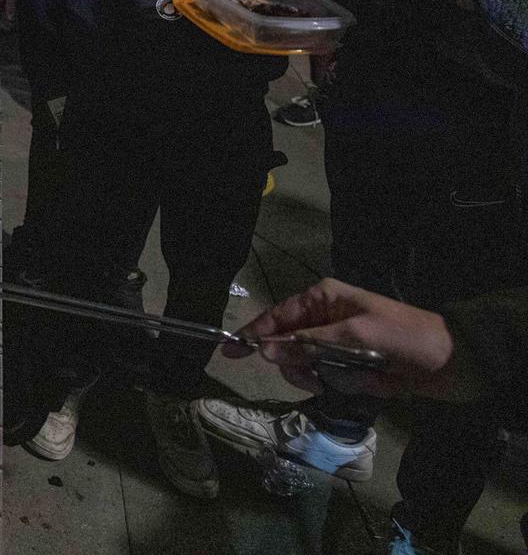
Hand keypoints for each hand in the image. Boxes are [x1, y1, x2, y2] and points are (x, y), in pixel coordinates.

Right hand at [226, 278, 465, 401]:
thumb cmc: (404, 337)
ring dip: (331, 378)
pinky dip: (351, 385)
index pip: (277, 316)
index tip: (229, 353)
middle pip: (288, 347)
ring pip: (309, 367)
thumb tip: (265, 350)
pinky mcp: (355, 366)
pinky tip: (374, 382)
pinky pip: (334, 380)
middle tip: (317, 380)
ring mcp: (340, 344)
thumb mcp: (355, 335)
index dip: (252, 334)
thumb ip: (308, 343)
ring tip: (358, 379)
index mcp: (324, 298)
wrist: (453, 362)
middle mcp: (326, 318)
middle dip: (301, 366)